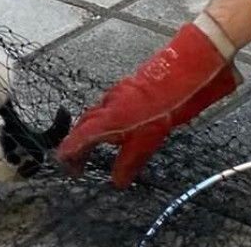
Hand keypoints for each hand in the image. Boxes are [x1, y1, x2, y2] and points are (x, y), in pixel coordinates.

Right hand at [54, 21, 237, 186]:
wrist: (185, 70)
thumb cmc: (166, 103)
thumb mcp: (148, 141)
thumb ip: (129, 161)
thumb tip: (117, 181)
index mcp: (107, 118)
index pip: (80, 137)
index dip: (70, 152)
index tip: (65, 165)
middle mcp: (108, 104)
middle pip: (85, 124)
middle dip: (78, 143)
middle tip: (77, 161)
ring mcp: (117, 93)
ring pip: (96, 113)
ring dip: (91, 130)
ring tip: (93, 145)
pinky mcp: (129, 87)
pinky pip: (108, 105)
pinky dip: (105, 118)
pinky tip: (117, 124)